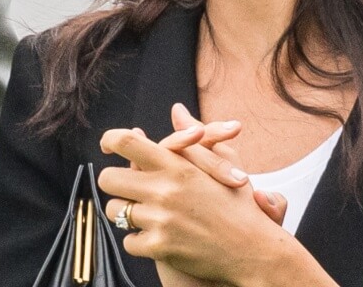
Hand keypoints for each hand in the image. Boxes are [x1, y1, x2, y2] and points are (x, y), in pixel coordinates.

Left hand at [98, 127, 300, 284]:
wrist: (255, 252)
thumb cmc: (241, 206)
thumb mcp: (223, 165)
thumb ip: (195, 136)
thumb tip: (177, 110)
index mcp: (177, 166)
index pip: (126, 142)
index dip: (110, 140)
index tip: (107, 147)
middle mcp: (164, 190)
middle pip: (108, 179)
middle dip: (114, 184)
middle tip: (126, 188)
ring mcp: (160, 220)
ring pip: (115, 212)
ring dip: (125, 214)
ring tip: (142, 214)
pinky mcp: (160, 247)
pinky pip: (128, 242)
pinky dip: (138, 241)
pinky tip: (153, 237)